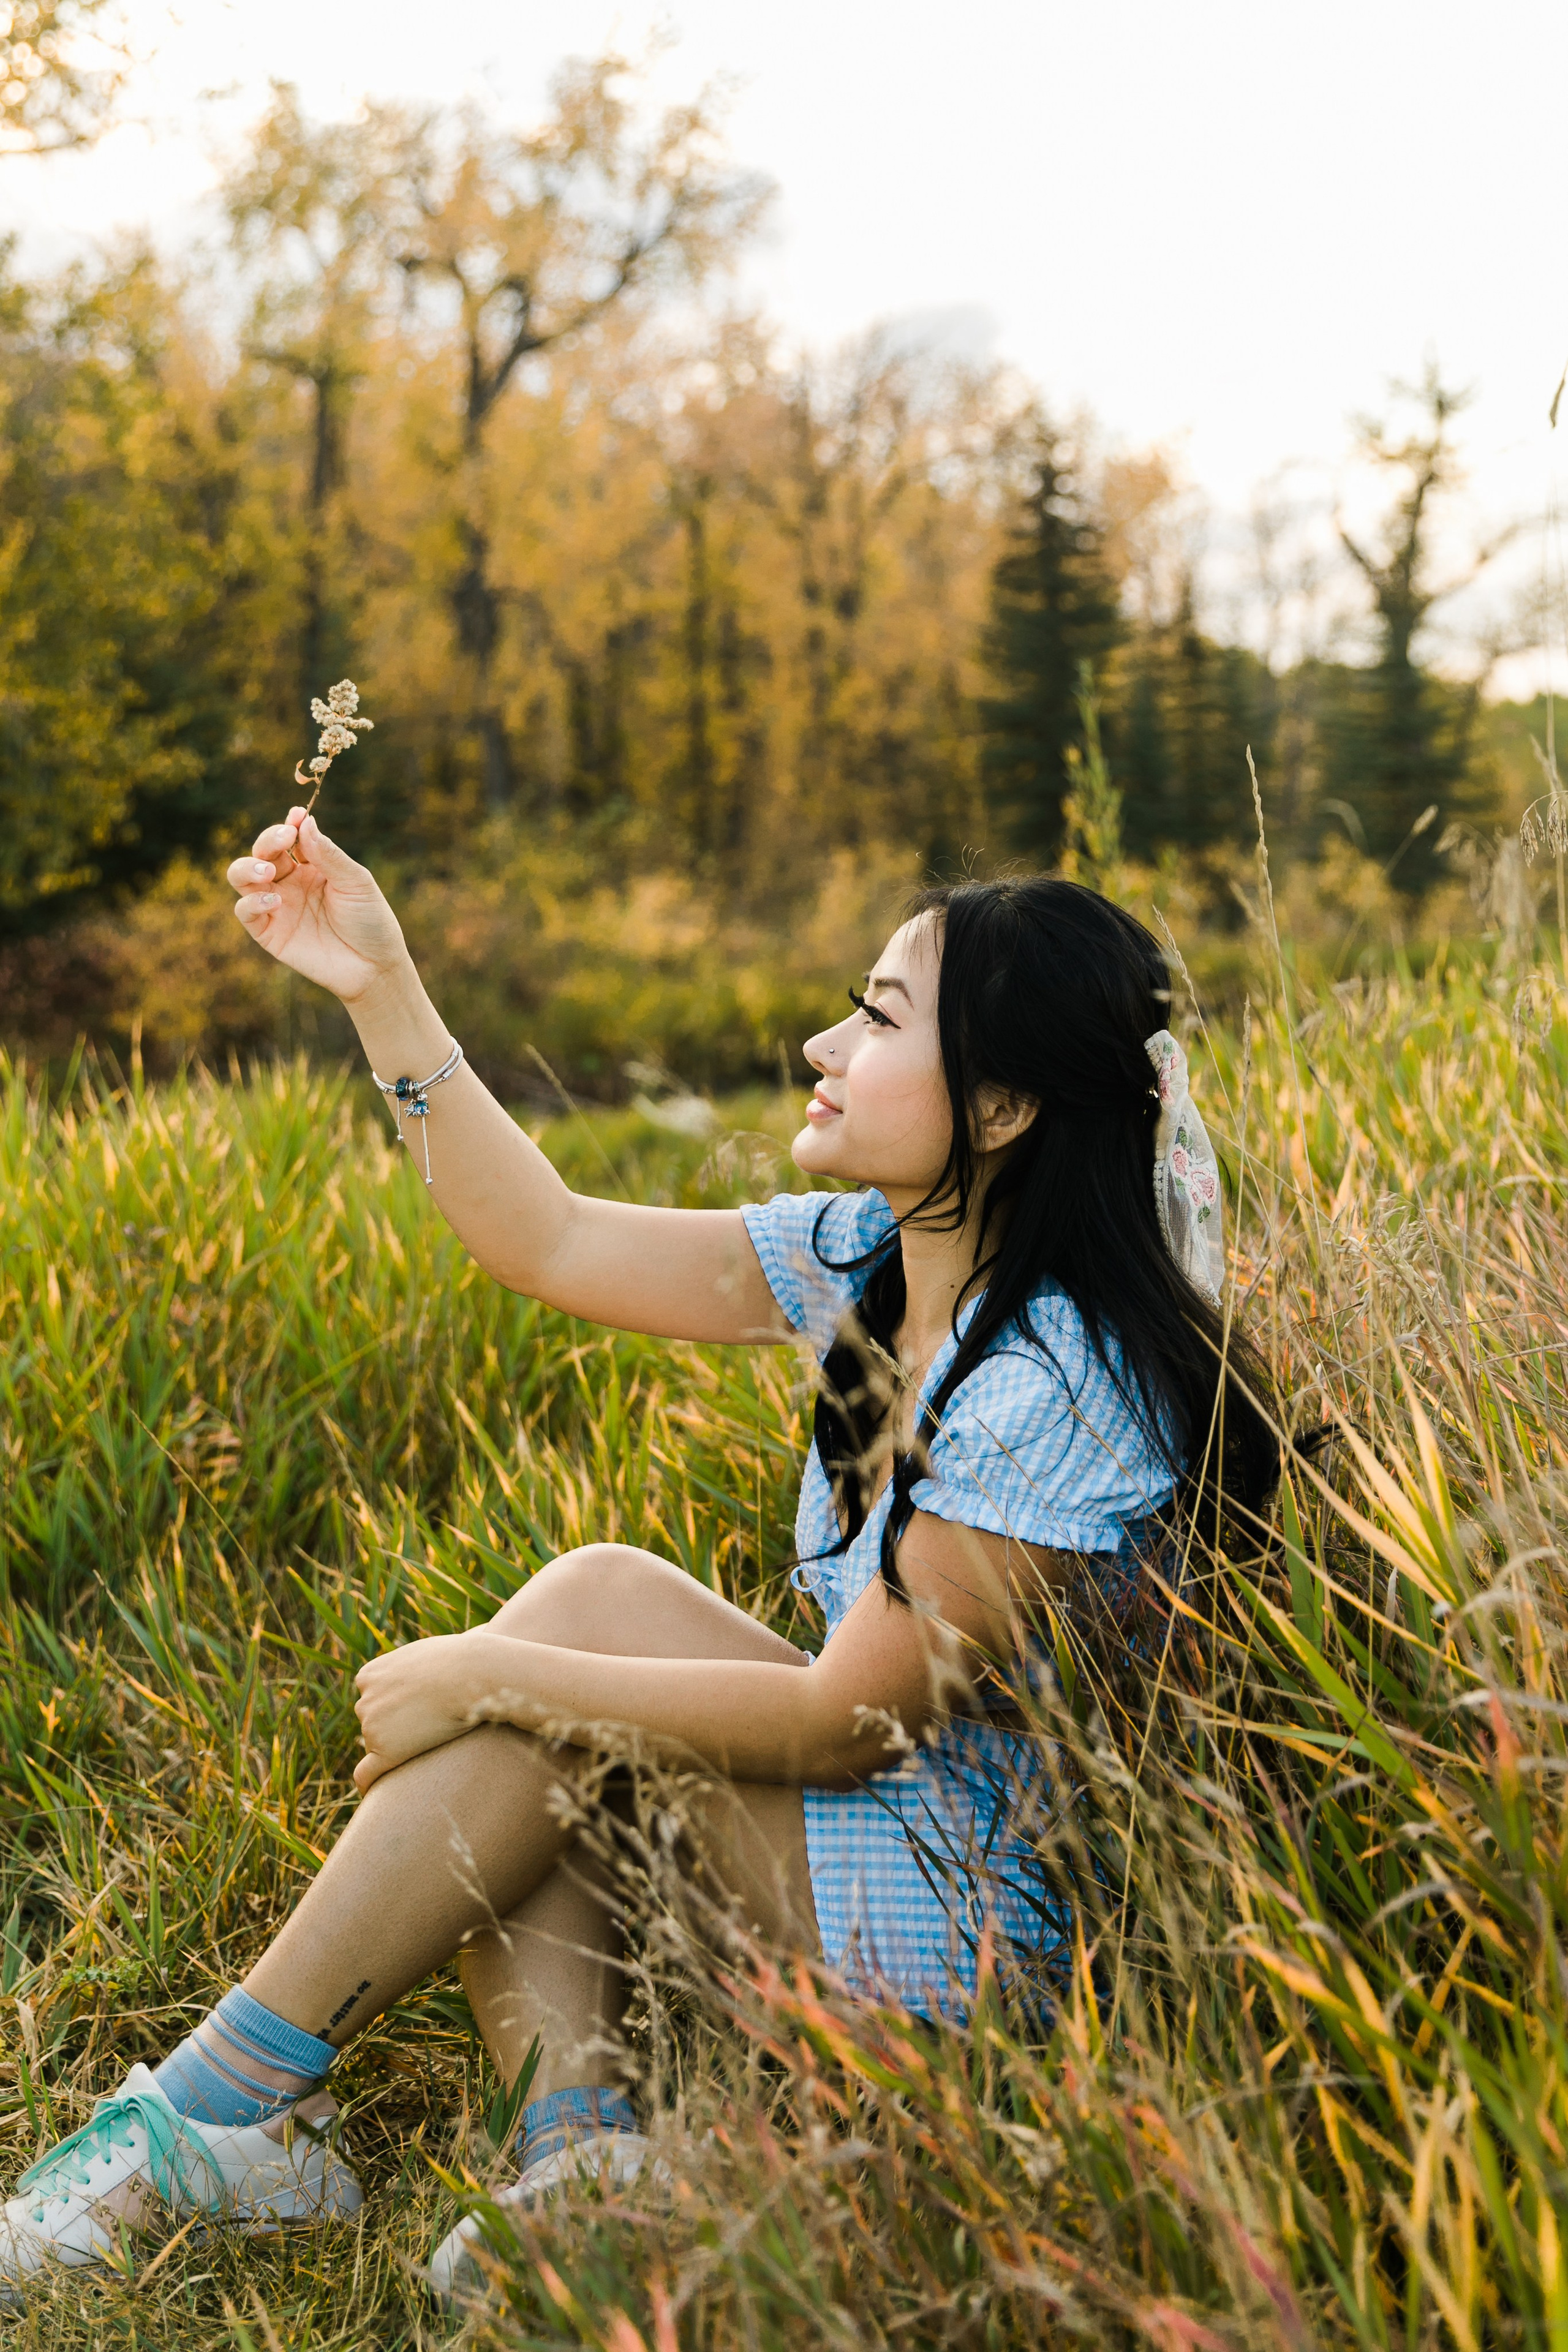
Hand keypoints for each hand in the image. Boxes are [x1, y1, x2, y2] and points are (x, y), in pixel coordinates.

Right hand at [228, 807, 410, 1006]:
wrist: (375, 967)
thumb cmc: (371, 922)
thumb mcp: (356, 883)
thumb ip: (328, 855)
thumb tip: (305, 820)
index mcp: (312, 866)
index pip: (289, 837)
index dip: (289, 825)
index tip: (297, 816)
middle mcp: (290, 883)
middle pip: (262, 852)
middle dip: (268, 840)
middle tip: (285, 839)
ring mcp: (277, 906)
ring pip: (242, 876)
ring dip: (248, 867)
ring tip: (268, 872)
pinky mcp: (269, 933)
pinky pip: (245, 911)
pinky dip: (251, 902)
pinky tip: (275, 902)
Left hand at [352, 1633, 491, 1792]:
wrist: (472, 1674)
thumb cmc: (462, 1659)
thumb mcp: (429, 1652)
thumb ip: (416, 1663)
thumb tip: (452, 1650)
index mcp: (369, 1674)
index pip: (372, 1697)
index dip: (394, 1705)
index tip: (415, 1710)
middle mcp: (363, 1700)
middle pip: (373, 1722)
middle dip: (394, 1726)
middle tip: (429, 1725)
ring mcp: (371, 1726)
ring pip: (378, 1745)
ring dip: (398, 1746)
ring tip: (431, 1739)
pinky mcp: (385, 1751)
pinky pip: (366, 1775)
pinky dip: (367, 1784)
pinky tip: (373, 1793)